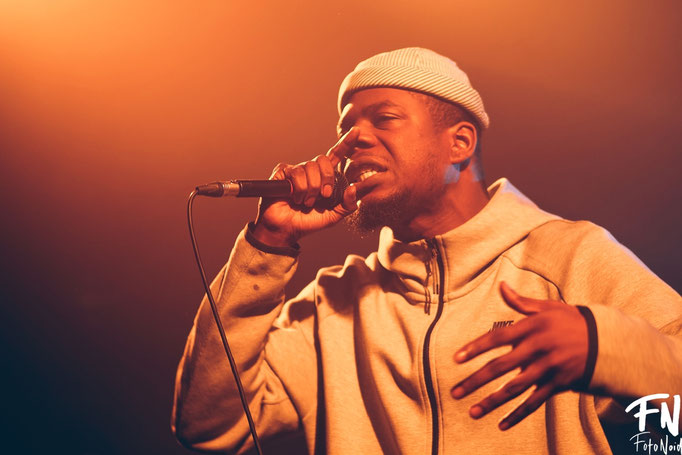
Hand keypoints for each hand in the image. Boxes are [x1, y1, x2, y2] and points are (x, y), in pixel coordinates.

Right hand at [253, 127, 360, 246]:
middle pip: (323, 161)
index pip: (336, 155)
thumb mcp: (333, 216)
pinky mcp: (282, 172)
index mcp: (324, 177)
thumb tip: (353, 188)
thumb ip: (348, 205)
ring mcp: (296, 170)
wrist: (286, 229)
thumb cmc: (308, 222)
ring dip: (310, 190)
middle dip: (326, 181)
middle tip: (322, 197)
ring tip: (305, 201)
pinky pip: (295, 174)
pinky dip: (297, 189)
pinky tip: (293, 197)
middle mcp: (311, 170)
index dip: (347, 143)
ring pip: (309, 169)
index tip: (357, 131)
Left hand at [451, 282, 588, 429]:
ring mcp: (549, 368)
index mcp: (532, 327)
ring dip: (492, 402)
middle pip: (501, 367)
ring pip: (515, 388)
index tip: (456, 359)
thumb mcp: (549, 308)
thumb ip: (522, 302)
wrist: (610, 341)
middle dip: (475, 380)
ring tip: (472, 412)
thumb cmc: (573, 321)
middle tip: (454, 392)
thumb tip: (502, 286)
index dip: (476, 348)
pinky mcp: (560, 384)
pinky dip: (518, 414)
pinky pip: (535, 402)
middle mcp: (538, 348)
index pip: (497, 338)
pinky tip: (502, 424)